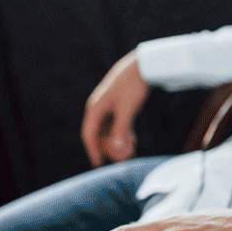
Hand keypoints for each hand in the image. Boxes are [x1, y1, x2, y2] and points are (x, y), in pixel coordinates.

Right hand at [82, 50, 149, 165]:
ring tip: (132, 151)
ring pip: (108, 129)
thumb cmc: (133, 86)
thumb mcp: (128, 109)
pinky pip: (116, 123)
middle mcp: (98, 107)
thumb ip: (121, 129)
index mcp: (95, 108)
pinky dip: (123, 133)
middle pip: (99, 134)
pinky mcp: (118, 104)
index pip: (89, 134)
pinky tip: (133, 140)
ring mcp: (108, 105)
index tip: (99, 164)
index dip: (93, 150)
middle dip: (110, 148)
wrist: (143, 66)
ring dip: (118, 141)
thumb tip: (116, 149)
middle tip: (125, 159)